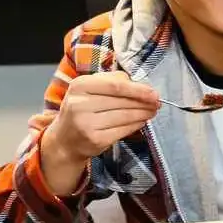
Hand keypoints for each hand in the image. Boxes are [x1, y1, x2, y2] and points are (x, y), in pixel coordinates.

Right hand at [37, 71, 159, 185]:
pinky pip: (124, 130)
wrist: (65, 140)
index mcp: (79, 86)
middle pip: (123, 101)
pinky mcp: (95, 139)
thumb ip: (111, 82)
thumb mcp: (88, 90)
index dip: (138, 89)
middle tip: (157, 103)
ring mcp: (86, 123)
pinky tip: (141, 122)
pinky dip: (136, 125)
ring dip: (144, 113)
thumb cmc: (81, 110)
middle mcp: (80, 104)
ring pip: (126, 116)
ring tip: (152, 111)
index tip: (153, 93)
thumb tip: (140, 85)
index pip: (115, 85)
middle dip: (144, 102)